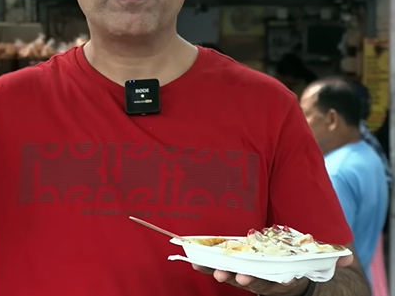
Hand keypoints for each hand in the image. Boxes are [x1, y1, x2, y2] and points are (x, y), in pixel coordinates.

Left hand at [192, 254, 352, 294]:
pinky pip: (223, 268)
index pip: (270, 283)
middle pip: (248, 281)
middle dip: (234, 278)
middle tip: (221, 274)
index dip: (257, 281)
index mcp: (284, 280)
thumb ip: (331, 259)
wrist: (300, 279)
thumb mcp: (321, 264)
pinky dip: (208, 265)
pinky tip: (194, 260)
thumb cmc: (307, 267)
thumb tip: (347, 258)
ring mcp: (252, 277)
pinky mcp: (240, 270)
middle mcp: (266, 281)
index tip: (245, 278)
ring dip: (216, 270)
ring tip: (199, 264)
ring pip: (232, 276)